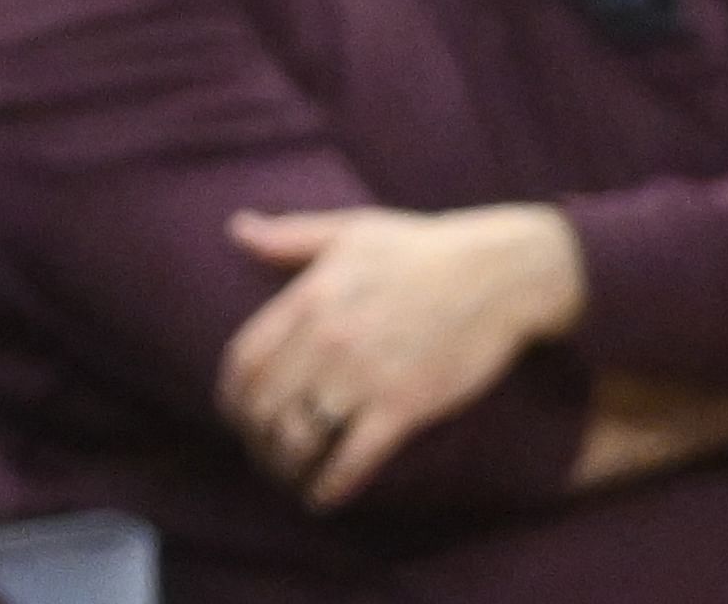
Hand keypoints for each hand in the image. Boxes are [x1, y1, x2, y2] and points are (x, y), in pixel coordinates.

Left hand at [219, 202, 586, 507]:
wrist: (497, 275)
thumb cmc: (421, 248)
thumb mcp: (347, 231)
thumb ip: (288, 237)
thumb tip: (237, 229)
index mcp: (308, 298)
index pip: (244, 359)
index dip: (231, 396)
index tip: (233, 415)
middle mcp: (327, 341)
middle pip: (264, 404)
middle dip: (253, 437)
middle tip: (257, 452)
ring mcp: (364, 376)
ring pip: (301, 435)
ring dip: (284, 464)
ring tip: (285, 476)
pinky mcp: (405, 406)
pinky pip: (355, 457)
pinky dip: (332, 484)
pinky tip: (321, 498)